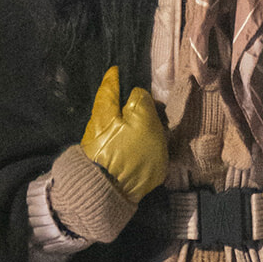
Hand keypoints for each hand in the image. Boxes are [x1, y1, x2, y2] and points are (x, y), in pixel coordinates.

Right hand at [80, 64, 168, 203]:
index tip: (118, 109)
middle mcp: (160, 133)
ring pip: (155, 133)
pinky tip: (132, 156)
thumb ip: (109, 94)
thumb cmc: (100, 150)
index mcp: (145, 117)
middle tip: (120, 127)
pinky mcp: (160, 170)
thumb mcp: (100, 118)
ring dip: (143, 133)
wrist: (104, 189)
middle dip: (138, 116)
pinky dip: (146, 151)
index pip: (142, 96)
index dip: (128, 100)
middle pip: (151, 114)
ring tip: (125, 142)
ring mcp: (162, 153)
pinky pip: (155, 152)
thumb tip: (115, 72)